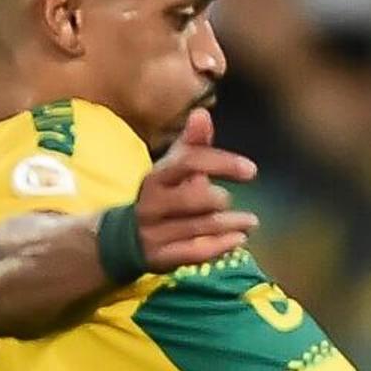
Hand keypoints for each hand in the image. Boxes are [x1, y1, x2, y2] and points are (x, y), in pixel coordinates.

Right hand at [134, 109, 257, 270]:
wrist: (119, 237)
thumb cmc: (159, 197)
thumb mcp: (171, 170)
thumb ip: (191, 145)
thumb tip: (203, 112)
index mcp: (156, 177)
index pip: (188, 163)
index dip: (221, 164)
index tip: (251, 170)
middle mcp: (152, 203)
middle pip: (192, 198)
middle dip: (218, 199)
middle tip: (231, 201)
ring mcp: (155, 232)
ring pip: (199, 227)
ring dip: (231, 225)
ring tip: (251, 222)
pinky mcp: (161, 257)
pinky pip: (195, 252)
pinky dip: (221, 246)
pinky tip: (239, 240)